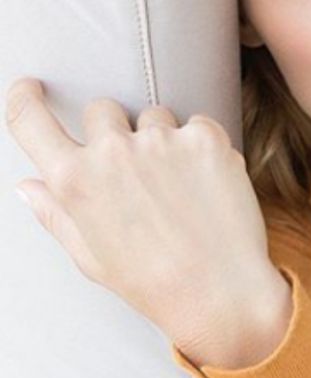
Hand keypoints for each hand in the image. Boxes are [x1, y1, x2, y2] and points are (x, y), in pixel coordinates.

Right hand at [4, 77, 289, 363]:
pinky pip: (197, 123)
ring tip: (179, 187)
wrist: (219, 291)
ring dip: (162, 138)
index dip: (24, 97)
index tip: (30, 86)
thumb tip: (27, 185)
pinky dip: (201, 145)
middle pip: (102, 109)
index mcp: (73, 181)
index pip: (30, 120)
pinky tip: (207, 183)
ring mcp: (161, 141)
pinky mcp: (206, 137)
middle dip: (115, 131)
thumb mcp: (90, 255)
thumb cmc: (150, 281)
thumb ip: (56, 214)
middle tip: (139, 173)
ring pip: (154, 115)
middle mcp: (113, 152)